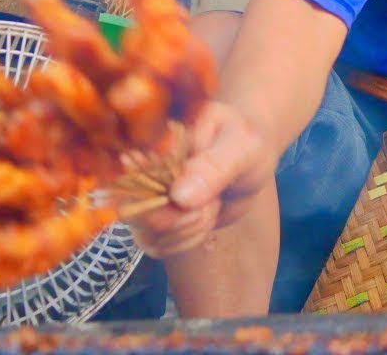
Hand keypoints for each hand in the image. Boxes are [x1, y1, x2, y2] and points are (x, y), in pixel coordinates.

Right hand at [124, 101, 274, 257]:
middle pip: (134, 214)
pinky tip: (206, 222)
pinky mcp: (161, 218)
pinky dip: (185, 242)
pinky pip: (157, 245)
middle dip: (179, 222)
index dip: (166, 203)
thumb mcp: (242, 146)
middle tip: (211, 205)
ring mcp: (149, 197)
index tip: (200, 204)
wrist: (252, 153)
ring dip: (186, 233)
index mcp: (155, 143)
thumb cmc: (247, 141)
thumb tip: (178, 196)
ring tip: (212, 208)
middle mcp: (143, 171)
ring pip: (146, 235)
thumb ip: (213, 166)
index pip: (135, 182)